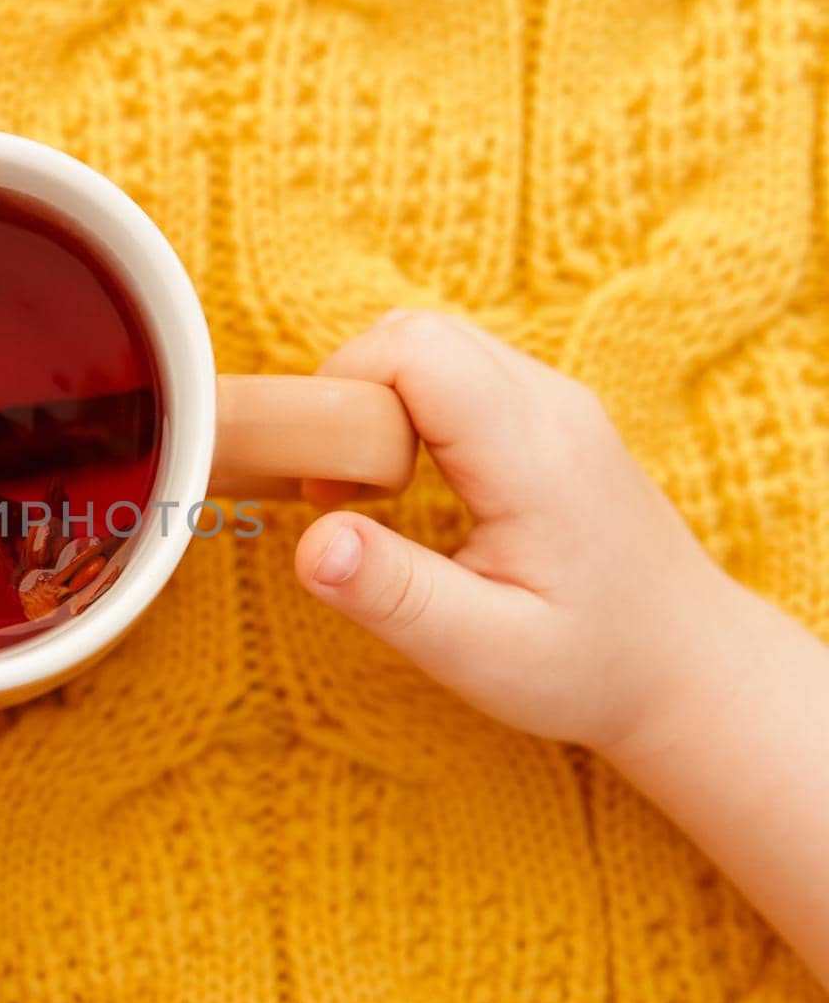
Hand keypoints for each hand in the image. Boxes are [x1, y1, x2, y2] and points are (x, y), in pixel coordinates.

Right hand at [294, 309, 756, 750]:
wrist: (692, 669)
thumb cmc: (590, 668)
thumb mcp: (481, 655)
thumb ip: (392, 595)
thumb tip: (310, 543)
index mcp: (532, 455)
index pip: (414, 352)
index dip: (345, 393)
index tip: (331, 483)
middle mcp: (552, 406)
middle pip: (416, 332)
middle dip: (350, 392)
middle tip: (338, 487)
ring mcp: (558, 403)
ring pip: (434, 343)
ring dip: (378, 399)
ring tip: (370, 490)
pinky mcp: (551, 415)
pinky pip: (458, 370)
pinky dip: (410, 408)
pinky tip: (410, 483)